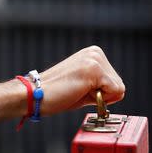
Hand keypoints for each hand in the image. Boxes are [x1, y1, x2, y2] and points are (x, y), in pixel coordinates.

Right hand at [0, 46, 125, 123]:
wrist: (33, 95)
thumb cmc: (54, 94)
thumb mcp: (82, 85)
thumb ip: (99, 85)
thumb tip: (117, 92)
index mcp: (92, 54)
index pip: (114, 80)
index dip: (99, 93)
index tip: (78, 90)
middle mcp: (95, 53)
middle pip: (118, 84)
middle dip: (101, 95)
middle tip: (76, 92)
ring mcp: (94, 59)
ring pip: (118, 88)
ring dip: (99, 97)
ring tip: (76, 91)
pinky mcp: (94, 70)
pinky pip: (115, 92)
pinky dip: (100, 99)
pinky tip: (79, 92)